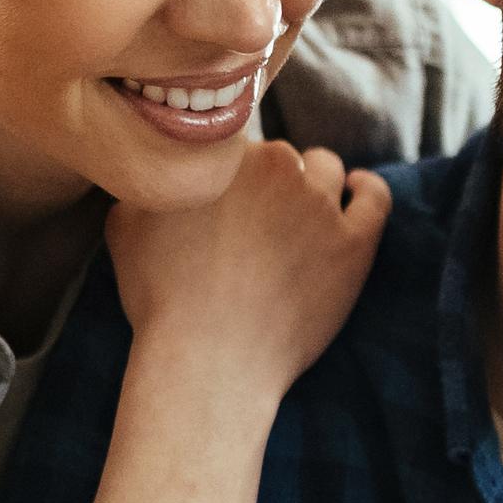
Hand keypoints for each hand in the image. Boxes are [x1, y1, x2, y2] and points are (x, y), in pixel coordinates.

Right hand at [106, 137, 385, 405]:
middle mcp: (276, 166)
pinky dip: (367, 189)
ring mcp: (320, 204)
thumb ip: (151, 180)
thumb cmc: (162, 300)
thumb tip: (159, 166)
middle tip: (256, 223)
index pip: (238, 142)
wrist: (208, 360)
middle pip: (282, 158)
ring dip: (315, 184)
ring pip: (326, 169)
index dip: (232, 171)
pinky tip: (357, 192)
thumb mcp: (127, 223)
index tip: (229, 199)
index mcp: (224, 153)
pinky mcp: (354, 243)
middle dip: (270, 184)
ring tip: (300, 217)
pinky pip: (375, 197)